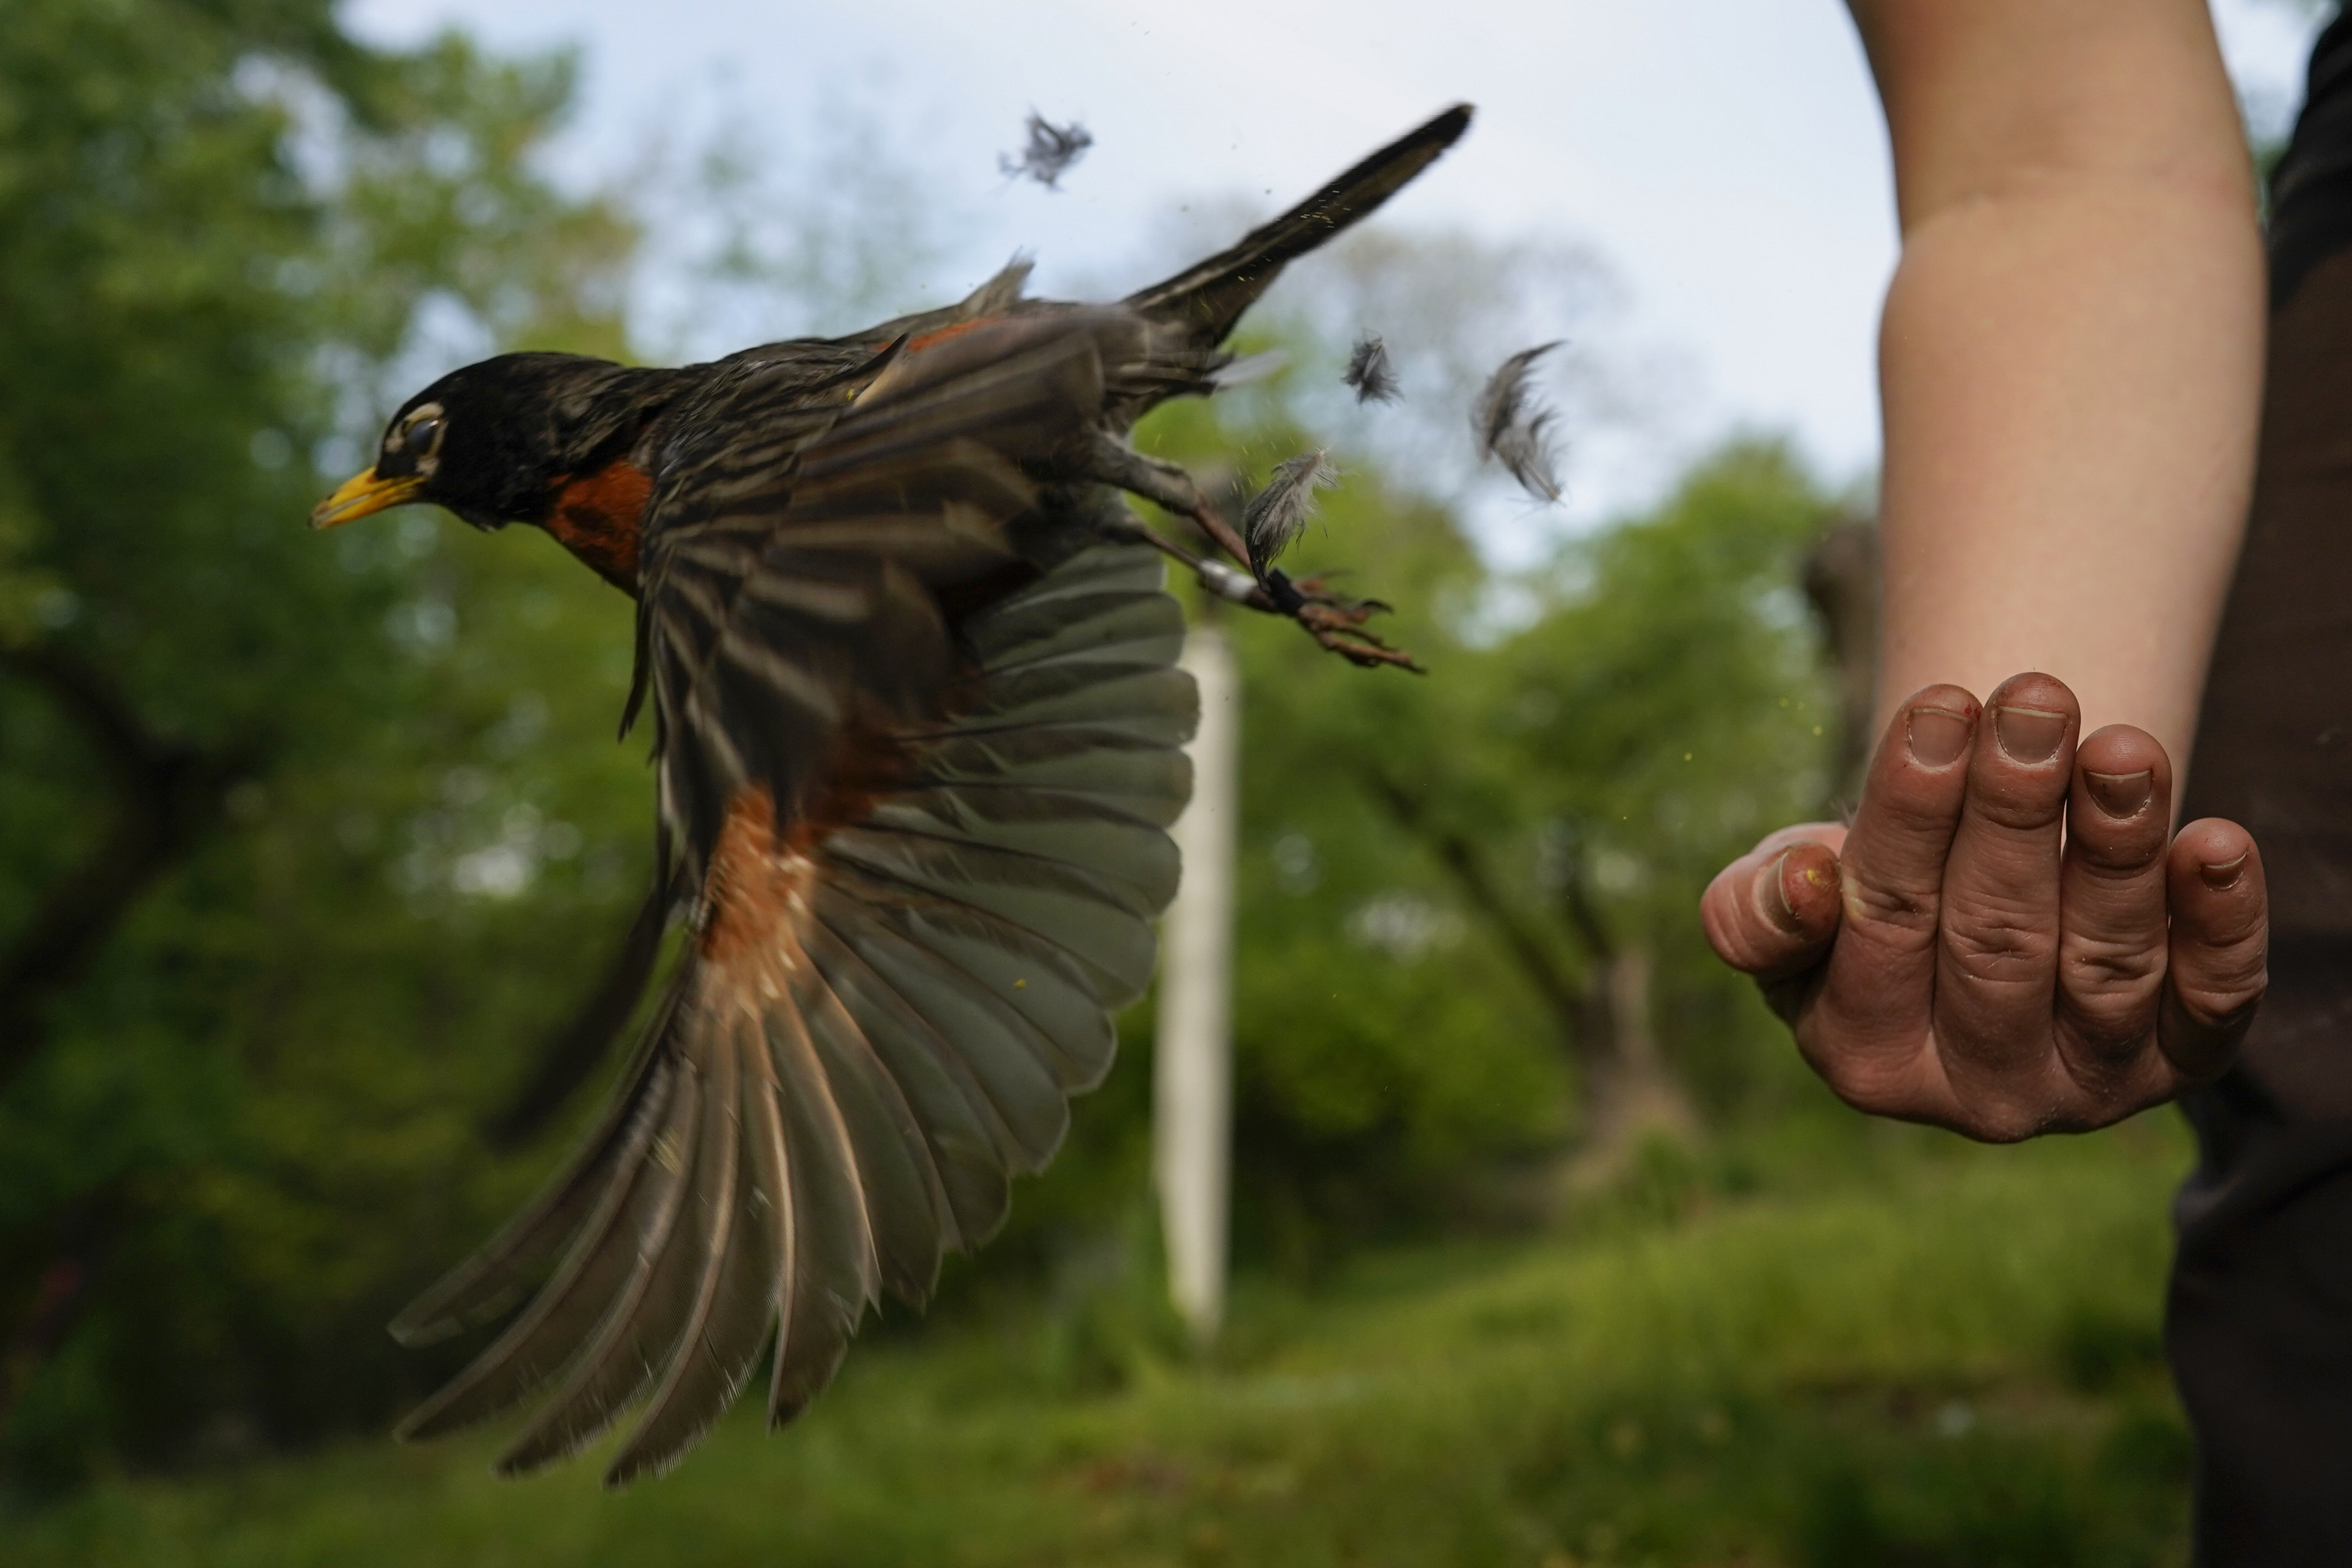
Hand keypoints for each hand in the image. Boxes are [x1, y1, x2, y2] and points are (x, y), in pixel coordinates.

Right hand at [1701, 673, 2266, 1139]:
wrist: (1971, 924)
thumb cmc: (1866, 896)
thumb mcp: (1782, 897)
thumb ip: (1756, 909)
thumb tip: (1804, 883)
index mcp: (1863, 1059)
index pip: (1885, 924)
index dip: (1911, 814)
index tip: (1940, 705)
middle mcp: (1977, 1098)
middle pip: (1997, 942)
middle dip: (2016, 810)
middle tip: (2036, 699)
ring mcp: (2085, 1087)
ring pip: (2106, 966)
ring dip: (2118, 849)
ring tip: (2122, 745)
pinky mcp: (2182, 1066)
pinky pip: (2214, 1003)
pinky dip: (2222, 924)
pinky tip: (2215, 842)